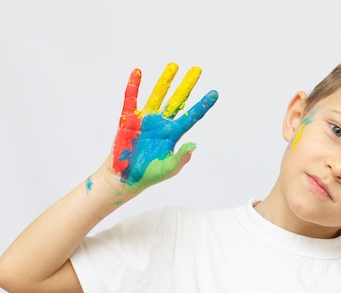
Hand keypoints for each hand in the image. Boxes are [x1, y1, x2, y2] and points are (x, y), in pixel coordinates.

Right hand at [111, 63, 217, 191]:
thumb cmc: (149, 174)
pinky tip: (138, 72)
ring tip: (174, 65)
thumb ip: (181, 157)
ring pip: (158, 95)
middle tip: (197, 69)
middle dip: (187, 85)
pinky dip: (134, 86)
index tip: (215, 93)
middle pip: (177, 100)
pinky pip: (131, 99)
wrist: (125, 178)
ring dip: (165, 80)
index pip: (192, 116)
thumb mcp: (169, 168)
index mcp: (173, 134)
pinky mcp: (128, 120)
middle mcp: (162, 123)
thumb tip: (194, 145)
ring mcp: (145, 120)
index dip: (203, 105)